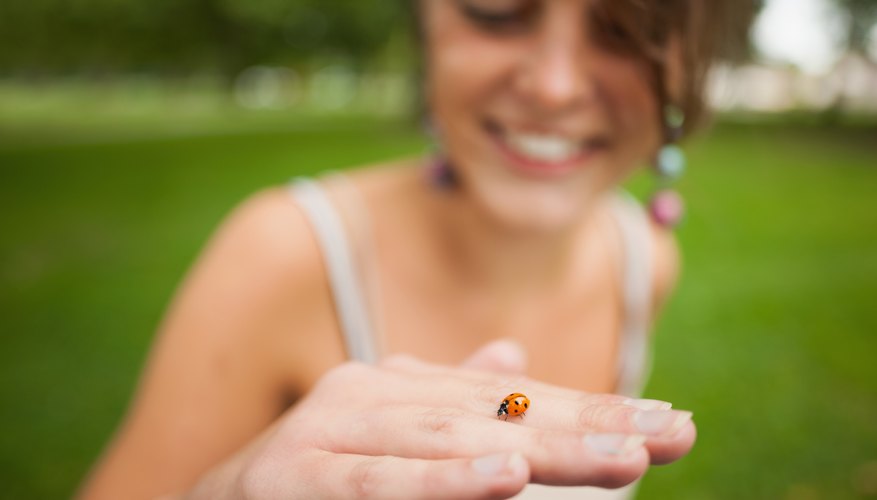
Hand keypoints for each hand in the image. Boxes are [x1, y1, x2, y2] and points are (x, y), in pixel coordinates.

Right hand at [187, 341, 695, 498]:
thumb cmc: (314, 479)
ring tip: (621, 457)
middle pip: (499, 413)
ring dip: (541, 449)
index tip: (673, 427)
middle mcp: (372, 394)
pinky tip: (508, 475)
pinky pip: (381, 482)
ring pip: (453, 441)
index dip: (593, 410)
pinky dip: (445, 481)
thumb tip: (511, 357)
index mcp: (401, 387)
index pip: (514, 398)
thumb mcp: (388, 442)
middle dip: (590, 427)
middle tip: (673, 436)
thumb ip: (449, 403)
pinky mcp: (298, 477)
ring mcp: (334, 430)